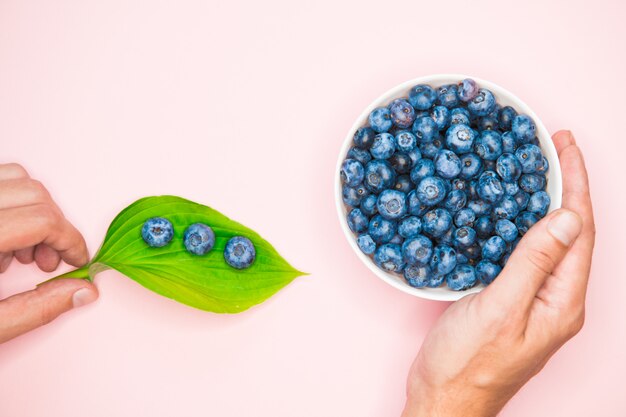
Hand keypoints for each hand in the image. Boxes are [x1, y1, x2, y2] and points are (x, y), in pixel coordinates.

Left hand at [0, 163, 97, 343]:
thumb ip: (35, 309)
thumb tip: (83, 292)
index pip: (41, 219)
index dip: (70, 240)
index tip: (76, 259)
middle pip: (35, 194)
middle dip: (55, 227)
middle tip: (46, 260)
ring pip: (15, 176)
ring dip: (33, 209)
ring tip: (21, 247)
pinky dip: (10, 199)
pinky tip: (1, 234)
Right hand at [402, 131, 594, 416]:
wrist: (445, 398)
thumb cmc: (468, 363)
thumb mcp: (500, 309)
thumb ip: (533, 263)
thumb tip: (566, 217)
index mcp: (562, 301)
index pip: (579, 230)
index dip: (575, 184)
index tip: (565, 146)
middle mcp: (556, 299)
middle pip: (570, 231)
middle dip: (566, 186)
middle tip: (554, 147)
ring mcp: (535, 300)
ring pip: (548, 240)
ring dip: (545, 201)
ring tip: (537, 168)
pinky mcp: (512, 301)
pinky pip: (525, 253)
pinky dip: (521, 224)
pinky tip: (508, 211)